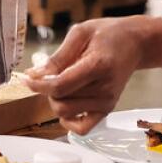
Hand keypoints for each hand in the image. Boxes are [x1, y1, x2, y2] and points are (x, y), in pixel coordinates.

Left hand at [24, 17, 150, 134]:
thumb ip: (57, 57)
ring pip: (65, 113)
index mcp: (98, 65)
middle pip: (60, 102)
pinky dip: (69, 121)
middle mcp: (104, 88)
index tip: (26, 78)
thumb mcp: (80, 33)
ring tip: (64, 83)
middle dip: (47, 90)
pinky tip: (67, 103)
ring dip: (56, 100)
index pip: (60, 85)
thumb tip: (33, 75)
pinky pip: (81, 129)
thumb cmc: (107, 35)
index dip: (38, 85)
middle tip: (52, 73)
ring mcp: (107, 102)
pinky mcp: (107, 110)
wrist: (134, 43)